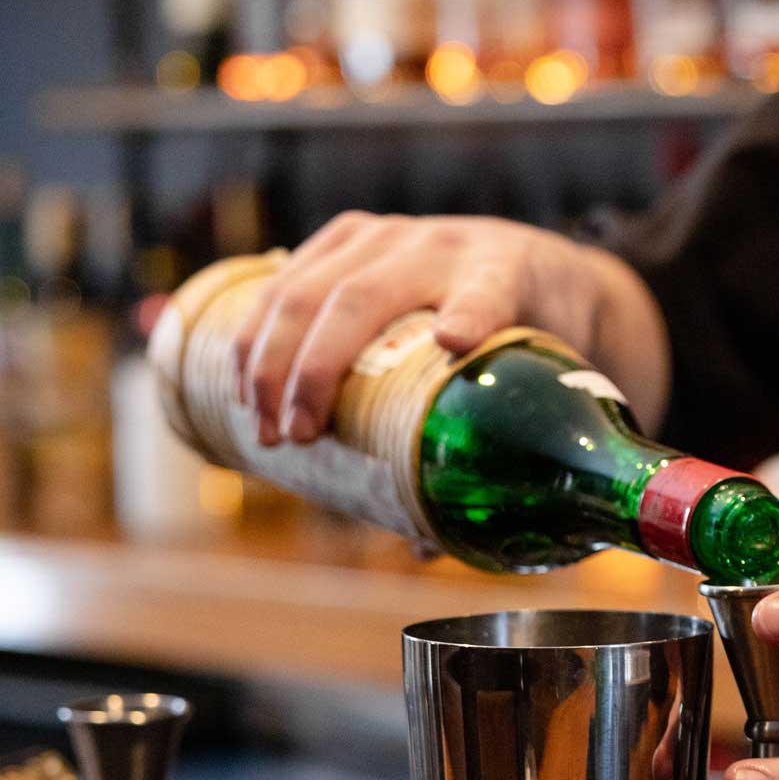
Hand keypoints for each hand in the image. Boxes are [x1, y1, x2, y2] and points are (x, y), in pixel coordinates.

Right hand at [231, 213, 671, 445]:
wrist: (536, 266)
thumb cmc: (531, 339)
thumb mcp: (534, 385)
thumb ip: (488, 454)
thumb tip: (424, 546)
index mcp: (505, 278)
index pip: (488, 294)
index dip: (471, 314)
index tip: (454, 340)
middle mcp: (444, 247)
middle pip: (362, 300)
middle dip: (316, 369)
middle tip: (297, 435)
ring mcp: (392, 234)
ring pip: (309, 287)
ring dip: (271, 359)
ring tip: (264, 425)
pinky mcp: (353, 233)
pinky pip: (287, 276)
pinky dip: (256, 333)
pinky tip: (242, 383)